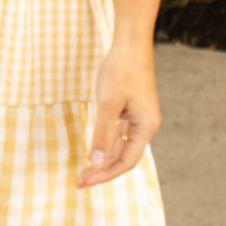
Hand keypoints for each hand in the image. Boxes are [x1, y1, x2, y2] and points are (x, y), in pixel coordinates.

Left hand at [75, 43, 161, 188]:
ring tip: (84, 170)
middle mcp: (145, 126)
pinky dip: (106, 144)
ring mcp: (139, 118)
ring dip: (103, 158)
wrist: (129, 44)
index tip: (84, 181)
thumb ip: (102, 134)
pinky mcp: (131, 110)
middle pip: (124, 157)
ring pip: (120, 147)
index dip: (105, 174)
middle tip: (79, 181)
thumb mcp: (107, 104)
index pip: (126, 161)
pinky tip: (93, 149)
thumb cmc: (121, 71)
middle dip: (102, 170)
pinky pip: (118, 134)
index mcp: (146, 127)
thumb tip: (96, 163)